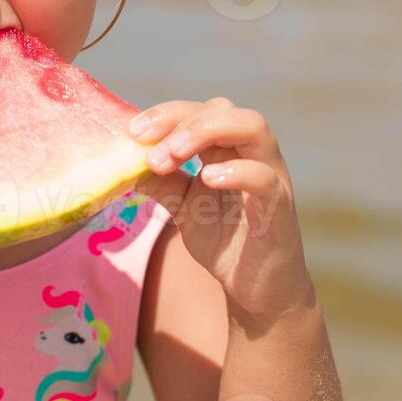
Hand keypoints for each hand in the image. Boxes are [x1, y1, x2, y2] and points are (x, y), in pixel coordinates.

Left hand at [128, 98, 313, 326]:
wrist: (256, 292)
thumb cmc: (224, 240)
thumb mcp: (183, 206)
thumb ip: (160, 180)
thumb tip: (121, 161)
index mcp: (227, 148)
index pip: (198, 110)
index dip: (165, 114)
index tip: (132, 132)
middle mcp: (252, 153)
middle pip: (222, 109)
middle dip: (180, 120)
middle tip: (148, 147)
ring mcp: (271, 176)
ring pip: (252, 127)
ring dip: (205, 132)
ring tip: (171, 155)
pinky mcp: (280, 208)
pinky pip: (265, 178)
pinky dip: (236, 172)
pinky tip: (208, 178)